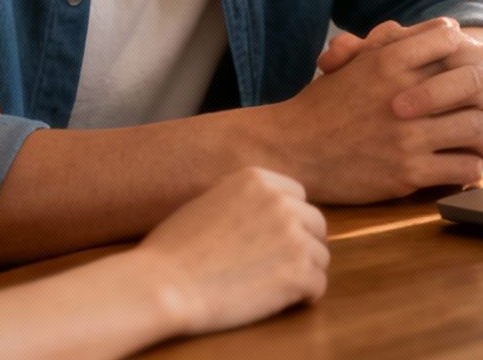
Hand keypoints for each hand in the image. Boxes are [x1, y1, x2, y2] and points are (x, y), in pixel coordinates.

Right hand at [133, 167, 326, 335]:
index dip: (289, 219)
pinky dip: (305, 296)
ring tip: (275, 286)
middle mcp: (279, 202)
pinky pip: (318, 285)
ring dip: (304, 271)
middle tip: (278, 266)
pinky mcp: (297, 272)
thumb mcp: (208, 203)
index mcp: (256, 180)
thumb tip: (266, 208)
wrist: (163, 286)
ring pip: (320, 255)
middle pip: (315, 223)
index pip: (297, 195)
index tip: (275, 239)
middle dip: (301, 244)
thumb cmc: (173, 251)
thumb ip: (243, 201)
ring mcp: (292, 236)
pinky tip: (284, 301)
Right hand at [270, 18, 482, 202]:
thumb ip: (400, 42)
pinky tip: (468, 163)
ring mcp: (406, 137)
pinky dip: (474, 165)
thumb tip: (450, 28)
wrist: (290, 150)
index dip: (473, 51)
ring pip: (476, 126)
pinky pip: (463, 167)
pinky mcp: (407, 174)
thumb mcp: (356, 62)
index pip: (452, 42)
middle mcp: (402, 95)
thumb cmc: (324, 106)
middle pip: (475, 82)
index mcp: (388, 62)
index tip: (480, 64)